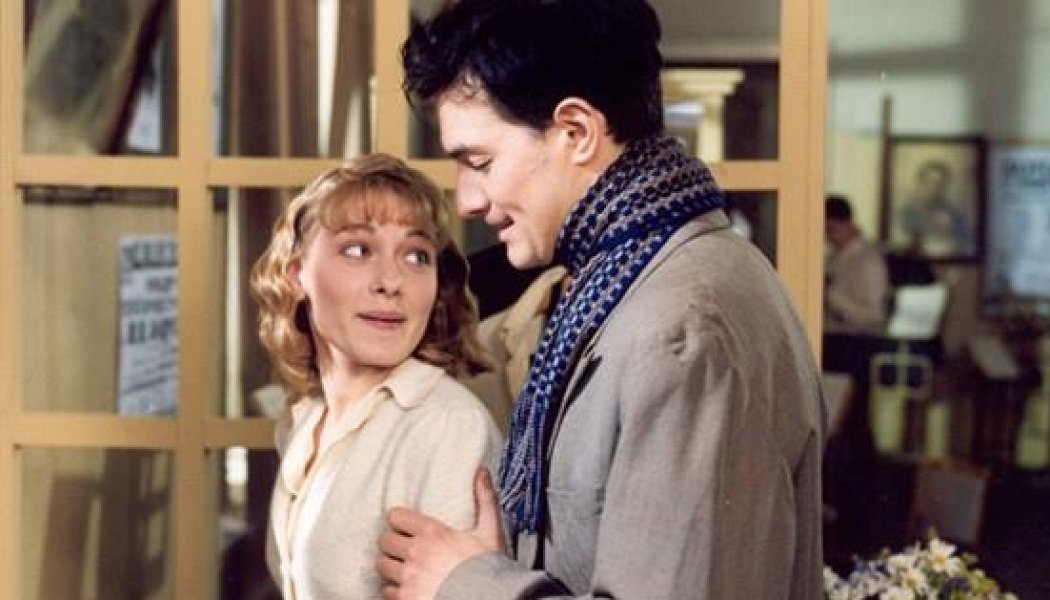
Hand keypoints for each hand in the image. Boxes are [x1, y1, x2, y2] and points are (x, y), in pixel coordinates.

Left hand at [377, 467, 504, 599]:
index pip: (396, 516)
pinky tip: (405, 588)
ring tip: (402, 568)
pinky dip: (393, 590)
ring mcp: (407, 578)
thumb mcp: (489, 532)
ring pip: (382, 566)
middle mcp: (415, 554)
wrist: (485, 598)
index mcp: (433, 533)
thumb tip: (482, 473)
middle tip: (402, 548)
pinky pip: (386, 591)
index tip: (405, 526)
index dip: (399, 521)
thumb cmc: (487, 569)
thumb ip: (484, 500)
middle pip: (384, 541)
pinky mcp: (404, 598)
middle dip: (392, 544)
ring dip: (390, 566)